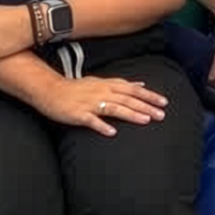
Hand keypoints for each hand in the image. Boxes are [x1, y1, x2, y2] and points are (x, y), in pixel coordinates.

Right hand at [30, 74, 167, 135]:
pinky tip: (112, 133)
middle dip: (146, 106)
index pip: (133, 89)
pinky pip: (91, 120)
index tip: (164, 102)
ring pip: (114, 108)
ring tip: (145, 120)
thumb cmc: (76, 88)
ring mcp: (90, 103)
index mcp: (107, 85)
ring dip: (130, 114)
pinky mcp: (78, 114)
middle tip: (162, 115)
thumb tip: (140, 84)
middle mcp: (101, 92)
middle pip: (127, 99)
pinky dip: (102, 126)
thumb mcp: (100, 81)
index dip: (149, 95)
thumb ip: (121, 84)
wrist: (50, 90)